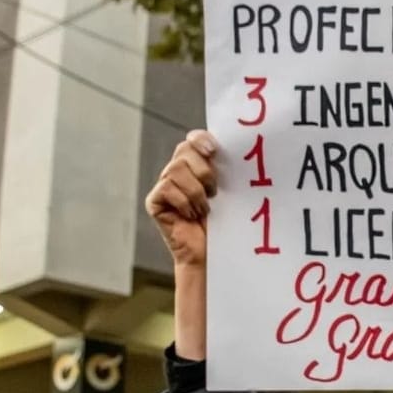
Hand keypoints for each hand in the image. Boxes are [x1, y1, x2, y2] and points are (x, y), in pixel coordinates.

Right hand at [144, 129, 217, 267]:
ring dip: (195, 191)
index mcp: (197, 164)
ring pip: (176, 169)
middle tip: (214, 191)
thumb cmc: (224, 223)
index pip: (193, 139)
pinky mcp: (154, 201)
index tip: (214, 151)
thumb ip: (226, 170)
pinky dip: (184, 202)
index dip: (201, 139)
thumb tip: (238, 150)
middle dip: (203, 170)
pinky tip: (191, 215)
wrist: (211, 254)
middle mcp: (177, 171)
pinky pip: (167, 188)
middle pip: (184, 150)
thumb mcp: (228, 192)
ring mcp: (164, 185)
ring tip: (204, 208)